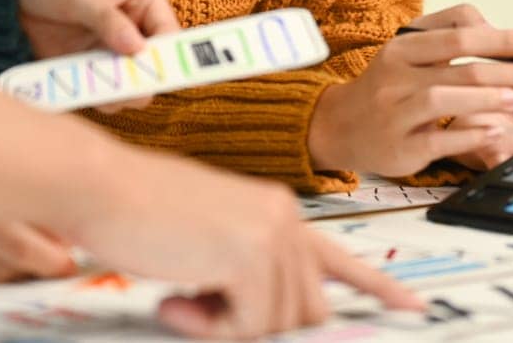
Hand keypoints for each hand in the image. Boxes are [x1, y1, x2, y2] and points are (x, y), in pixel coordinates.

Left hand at [17, 0, 179, 110]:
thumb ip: (110, 21)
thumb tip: (137, 49)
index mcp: (147, 5)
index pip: (171, 37)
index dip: (169, 58)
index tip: (156, 75)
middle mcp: (138, 33)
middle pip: (156, 69)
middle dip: (142, 82)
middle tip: (123, 86)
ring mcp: (116, 56)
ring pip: (132, 88)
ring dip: (117, 94)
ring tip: (97, 86)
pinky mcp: (94, 72)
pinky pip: (106, 95)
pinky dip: (97, 98)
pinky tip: (83, 90)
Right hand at [64, 142, 421, 338]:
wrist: (101, 185)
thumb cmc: (137, 211)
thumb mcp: (205, 241)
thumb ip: (244, 272)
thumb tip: (268, 323)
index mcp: (278, 210)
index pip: (341, 258)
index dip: (379, 288)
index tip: (412, 306)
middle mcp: (286, 219)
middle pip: (306, 310)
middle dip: (257, 326)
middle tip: (196, 310)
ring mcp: (273, 236)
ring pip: (276, 324)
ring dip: (224, 328)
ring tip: (178, 296)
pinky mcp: (250, 257)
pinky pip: (246, 327)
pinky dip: (208, 328)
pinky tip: (173, 298)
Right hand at [307, 4, 512, 176]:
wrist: (340, 125)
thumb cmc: (386, 86)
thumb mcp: (407, 50)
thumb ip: (447, 34)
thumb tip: (497, 32)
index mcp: (400, 48)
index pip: (457, 35)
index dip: (501, 38)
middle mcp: (395, 77)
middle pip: (458, 68)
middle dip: (505, 70)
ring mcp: (395, 113)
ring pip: (444, 100)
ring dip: (487, 99)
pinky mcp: (399, 146)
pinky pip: (438, 140)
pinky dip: (469, 134)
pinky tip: (492, 129)